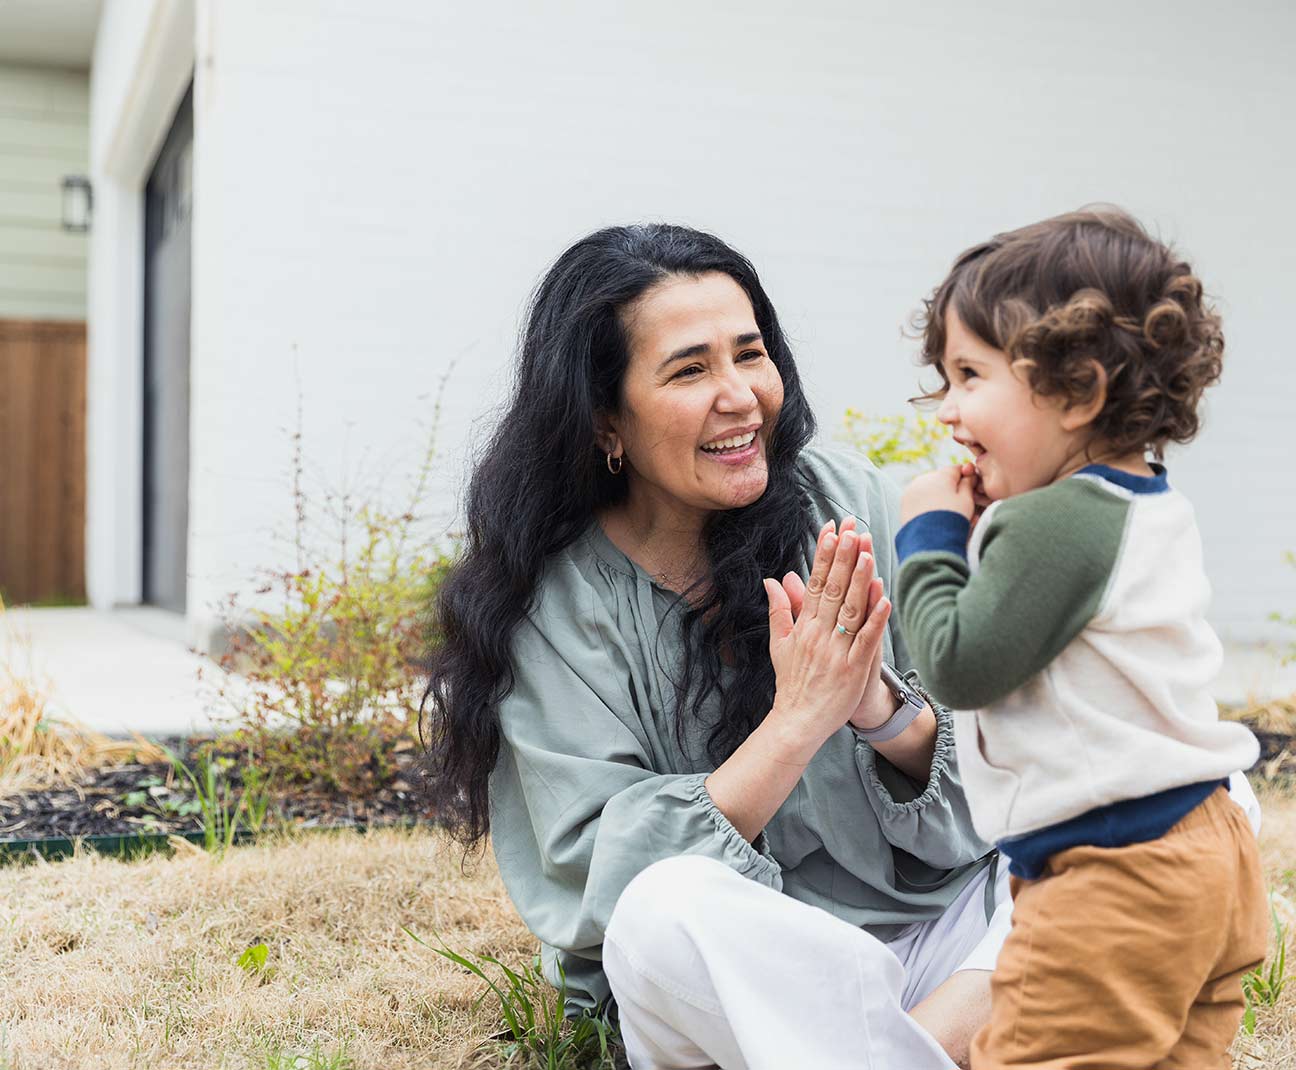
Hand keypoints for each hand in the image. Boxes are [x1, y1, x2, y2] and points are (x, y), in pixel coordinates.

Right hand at [763, 518, 891, 751]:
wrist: (796, 721)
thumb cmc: (791, 683)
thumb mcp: (778, 644)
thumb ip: (779, 609)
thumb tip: (773, 580)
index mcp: (803, 626)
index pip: (815, 582)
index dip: (824, 555)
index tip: (832, 529)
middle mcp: (819, 634)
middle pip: (834, 589)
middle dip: (844, 556)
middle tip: (853, 528)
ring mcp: (836, 651)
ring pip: (850, 609)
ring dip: (860, 579)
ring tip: (867, 551)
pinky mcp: (853, 669)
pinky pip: (866, 640)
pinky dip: (876, 619)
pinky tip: (884, 597)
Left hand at [900, 464, 976, 525]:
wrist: (929, 540)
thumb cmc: (952, 518)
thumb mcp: (966, 500)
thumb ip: (968, 484)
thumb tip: (969, 476)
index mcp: (940, 475)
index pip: (956, 469)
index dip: (965, 477)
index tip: (971, 487)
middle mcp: (923, 479)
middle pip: (941, 479)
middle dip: (951, 489)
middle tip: (960, 505)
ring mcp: (911, 491)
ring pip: (930, 490)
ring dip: (939, 497)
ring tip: (948, 514)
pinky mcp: (904, 503)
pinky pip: (919, 499)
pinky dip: (927, 505)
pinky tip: (935, 517)